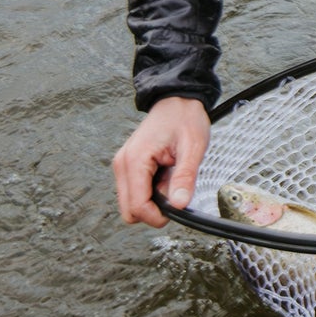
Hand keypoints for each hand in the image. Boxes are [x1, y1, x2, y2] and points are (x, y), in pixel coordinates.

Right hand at [112, 97, 210, 227]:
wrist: (177, 100)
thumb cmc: (185, 119)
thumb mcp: (193, 147)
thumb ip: (184, 177)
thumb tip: (179, 205)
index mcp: (135, 160)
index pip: (137, 207)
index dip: (158, 216)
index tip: (177, 206)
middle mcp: (123, 164)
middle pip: (130, 211)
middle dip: (153, 210)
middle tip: (174, 190)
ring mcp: (123, 165)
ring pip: (131, 204)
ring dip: (153, 200)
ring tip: (170, 176)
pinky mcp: (128, 167)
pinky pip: (135, 192)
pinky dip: (151, 192)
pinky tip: (164, 174)